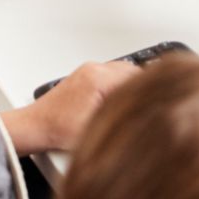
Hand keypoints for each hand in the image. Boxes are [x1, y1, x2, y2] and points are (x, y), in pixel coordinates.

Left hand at [4, 60, 141, 154]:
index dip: (152, 89)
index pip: (138, 76)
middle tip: (154, 103)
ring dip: (132, 85)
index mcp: (99, 79)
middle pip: (132, 70)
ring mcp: (88, 71)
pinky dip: (120, 84)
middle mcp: (94, 70)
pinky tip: (123, 101)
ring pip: (122, 71)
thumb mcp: (99, 128)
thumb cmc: (58, 129)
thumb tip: (145, 117)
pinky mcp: (84, 76)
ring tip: (140, 103)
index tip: (161, 98)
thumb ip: (124, 120)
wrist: (36, 126)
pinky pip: (111, 74)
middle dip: (144, 86)